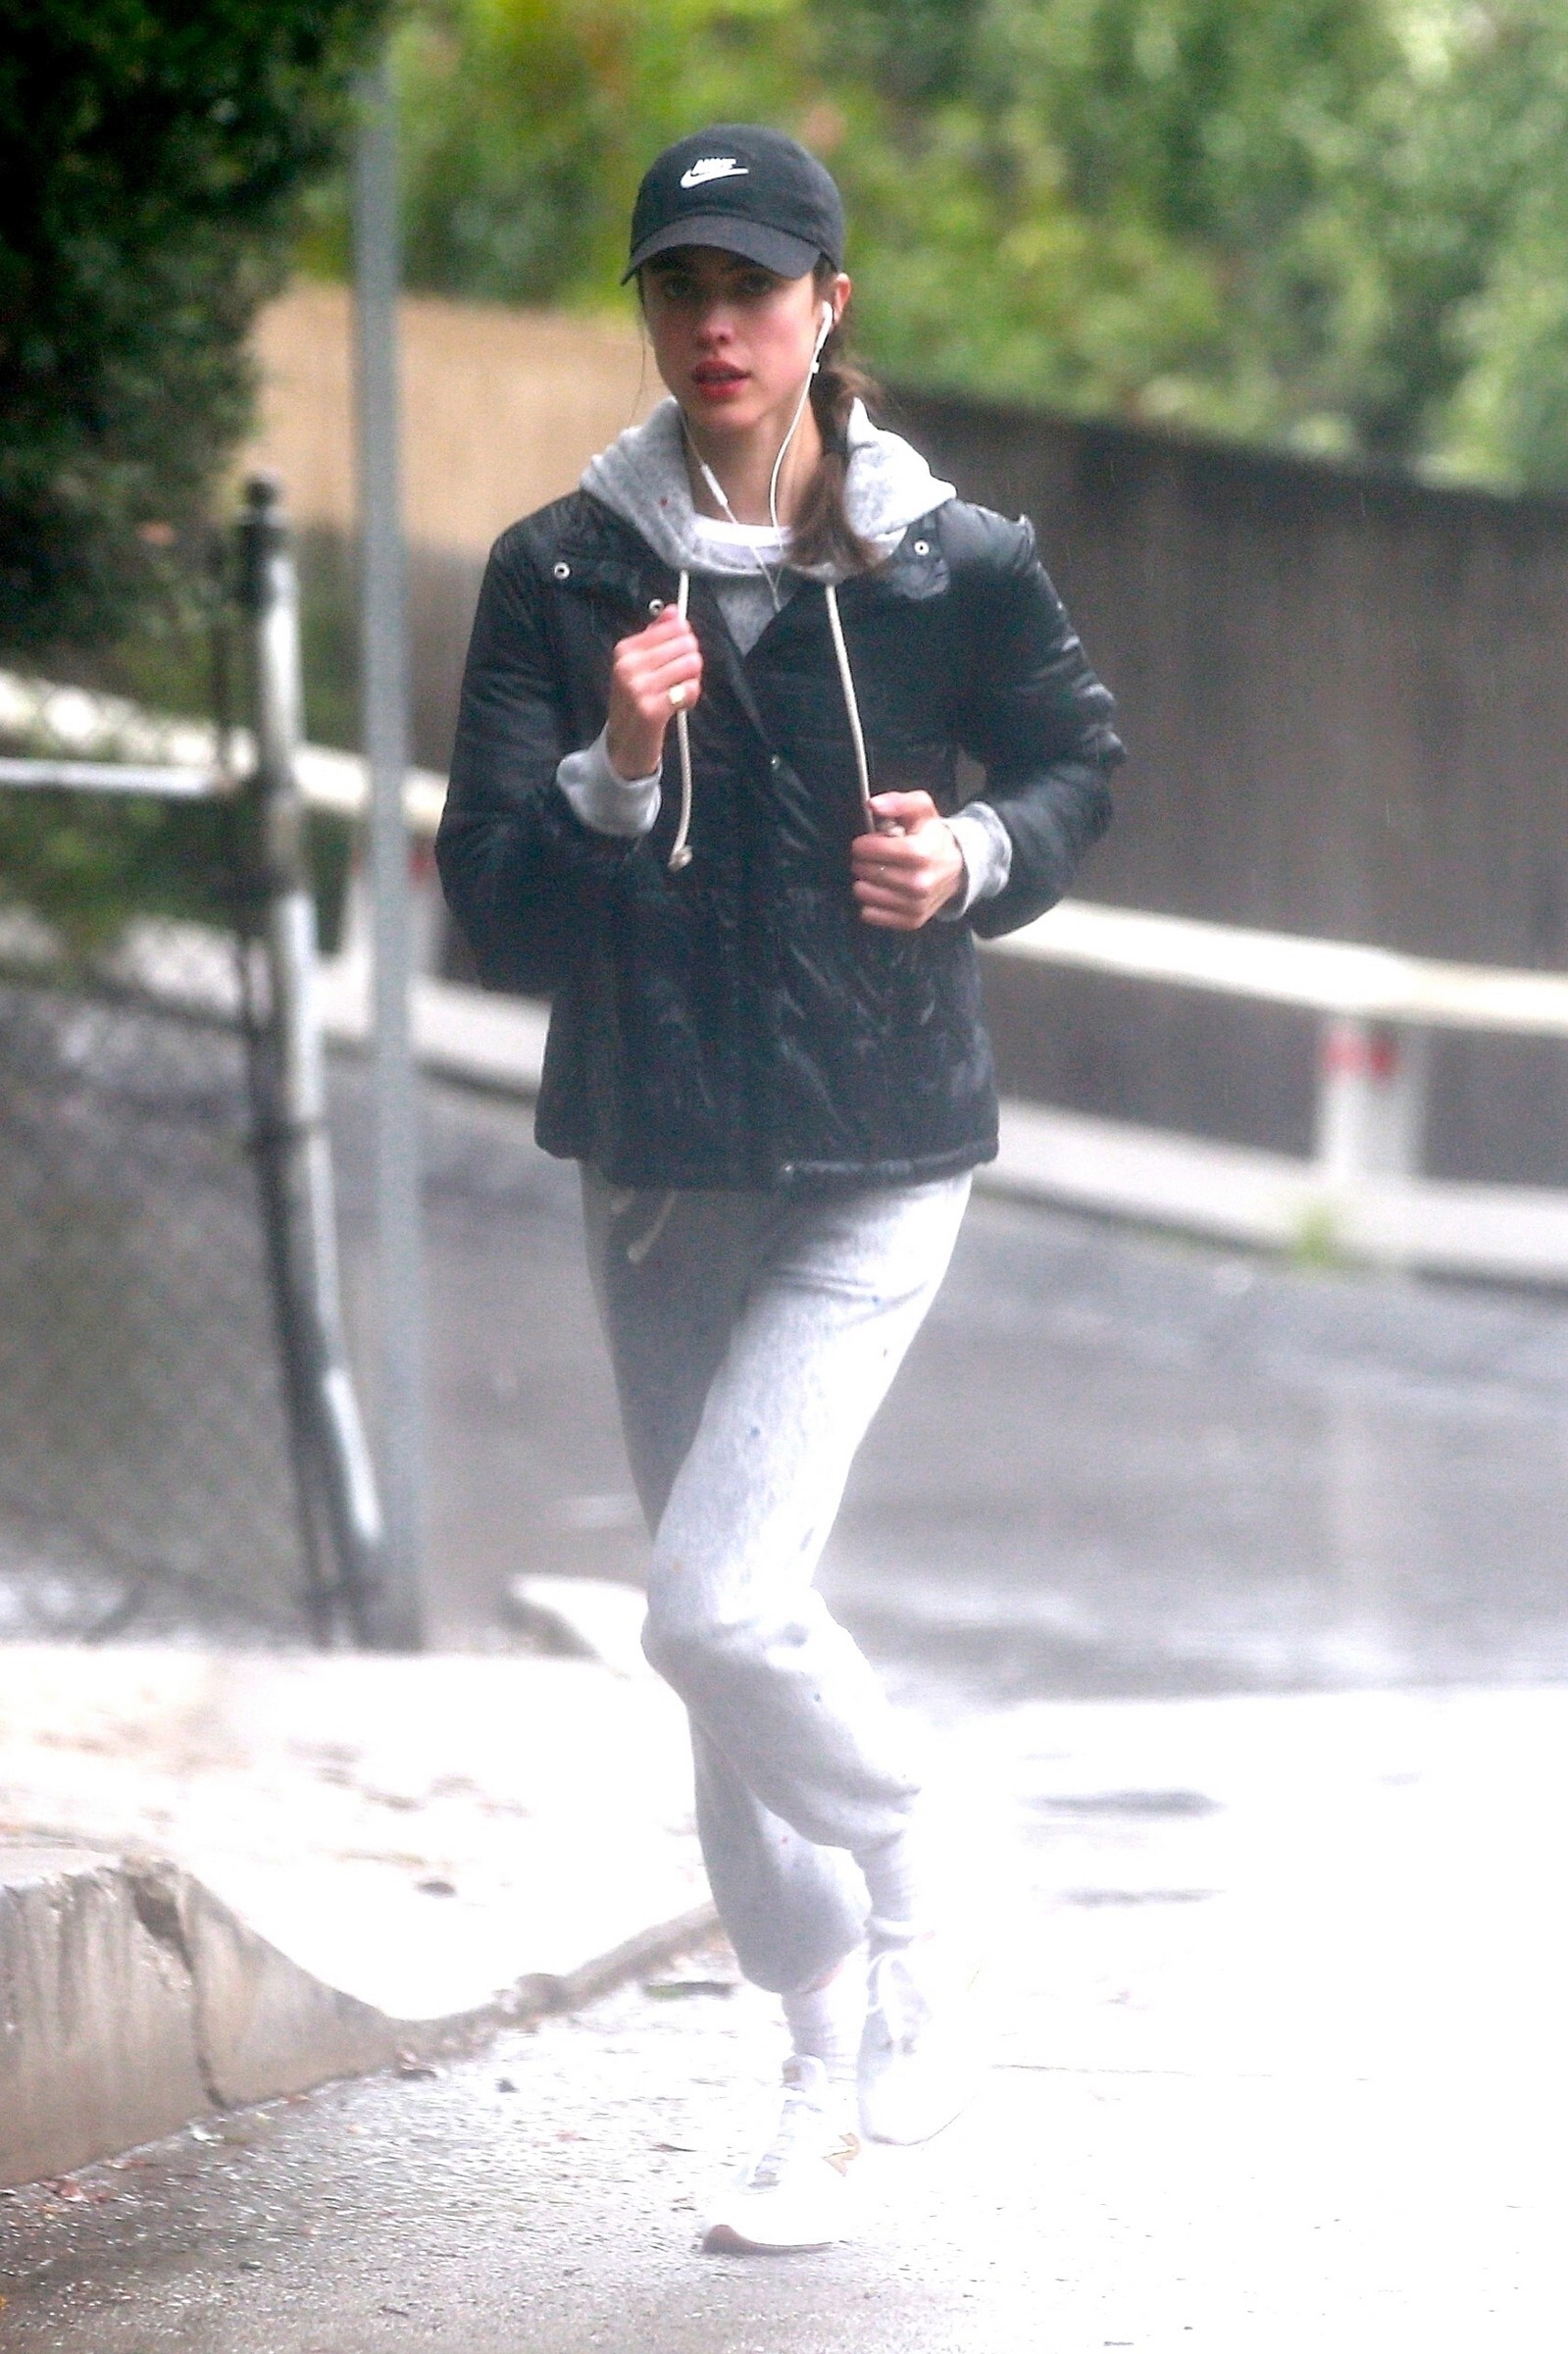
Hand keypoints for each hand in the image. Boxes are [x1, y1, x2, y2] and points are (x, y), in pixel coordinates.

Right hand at [605, 608, 702, 779]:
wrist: (623, 747)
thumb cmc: (635, 704)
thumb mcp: (639, 665)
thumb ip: (656, 636)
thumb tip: (673, 610)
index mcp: (625, 649)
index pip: (674, 627)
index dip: (684, 642)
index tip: (675, 659)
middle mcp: (629, 666)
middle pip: (686, 644)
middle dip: (690, 661)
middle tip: (679, 679)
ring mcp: (639, 688)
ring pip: (691, 664)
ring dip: (692, 680)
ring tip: (678, 692)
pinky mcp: (652, 710)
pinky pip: (690, 689)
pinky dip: (691, 697)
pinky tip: (679, 705)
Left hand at [850, 791, 964, 929]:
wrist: (957, 867)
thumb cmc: (932, 836)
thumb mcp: (921, 810)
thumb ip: (897, 802)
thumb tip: (873, 805)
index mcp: (921, 852)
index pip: (874, 849)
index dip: (863, 845)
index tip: (865, 843)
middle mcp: (920, 882)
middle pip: (867, 871)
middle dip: (862, 862)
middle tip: (873, 857)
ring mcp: (916, 905)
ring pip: (865, 894)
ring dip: (864, 882)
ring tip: (877, 873)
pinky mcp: (911, 920)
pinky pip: (871, 915)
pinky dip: (870, 903)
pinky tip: (881, 890)